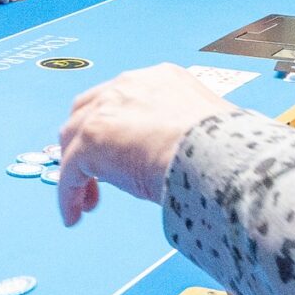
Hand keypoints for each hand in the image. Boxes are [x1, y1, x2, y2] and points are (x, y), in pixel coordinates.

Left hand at [55, 64, 237, 226]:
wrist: (217, 153)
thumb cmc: (226, 148)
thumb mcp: (203, 133)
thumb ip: (185, 139)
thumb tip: (194, 165)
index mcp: (162, 79)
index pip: (125, 99)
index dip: (117, 128)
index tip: (122, 153)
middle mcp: (131, 85)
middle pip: (89, 110)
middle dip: (88, 142)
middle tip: (98, 175)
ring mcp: (108, 107)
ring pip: (73, 138)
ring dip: (77, 169)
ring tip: (89, 200)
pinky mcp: (92, 137)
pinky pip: (69, 170)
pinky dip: (68, 194)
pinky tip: (74, 214)